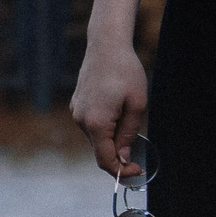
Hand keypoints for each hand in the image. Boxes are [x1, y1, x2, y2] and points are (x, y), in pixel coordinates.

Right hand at [70, 39, 148, 172]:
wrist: (106, 44)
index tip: (137, 170)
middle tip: (139, 148)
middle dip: (119, 153)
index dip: (121, 171)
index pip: (105, 160)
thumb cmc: (125, 72)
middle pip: (100, 150)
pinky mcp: (76, 104)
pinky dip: (104, 125)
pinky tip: (116, 107)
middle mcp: (81, 120)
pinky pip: (91, 124)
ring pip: (96, 137)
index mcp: (96, 123)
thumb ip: (129, 135)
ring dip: (112, 136)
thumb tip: (123, 158)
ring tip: (128, 115)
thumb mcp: (137, 105)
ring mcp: (76, 111)